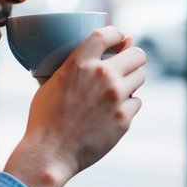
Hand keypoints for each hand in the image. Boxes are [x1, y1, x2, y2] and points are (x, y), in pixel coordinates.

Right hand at [5, 26, 145, 186]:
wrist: (50, 153)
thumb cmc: (46, 118)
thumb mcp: (52, 82)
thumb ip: (75, 65)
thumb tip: (100, 54)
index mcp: (79, 62)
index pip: (108, 33)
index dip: (117, 34)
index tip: (120, 39)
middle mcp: (102, 75)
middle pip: (136, 55)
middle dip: (132, 58)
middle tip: (126, 66)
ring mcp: (116, 97)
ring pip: (140, 78)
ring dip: (131, 82)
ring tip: (116, 92)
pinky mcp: (124, 118)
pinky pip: (136, 103)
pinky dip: (127, 106)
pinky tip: (113, 112)